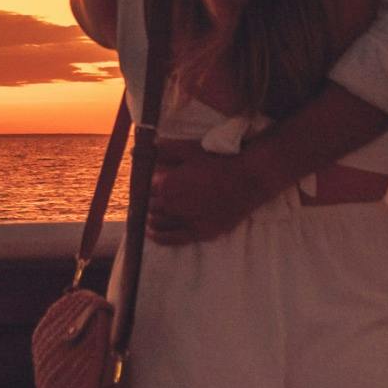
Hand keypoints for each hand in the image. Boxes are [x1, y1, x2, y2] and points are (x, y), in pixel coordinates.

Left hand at [146, 140, 270, 242]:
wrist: (248, 178)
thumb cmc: (218, 161)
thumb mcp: (188, 150)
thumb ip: (163, 150)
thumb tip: (139, 149)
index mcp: (167, 184)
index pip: (146, 190)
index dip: (148, 188)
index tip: (150, 187)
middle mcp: (173, 205)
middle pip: (152, 207)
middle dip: (150, 203)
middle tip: (152, 200)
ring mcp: (187, 221)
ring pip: (159, 223)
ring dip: (153, 218)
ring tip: (151, 216)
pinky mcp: (201, 232)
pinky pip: (174, 238)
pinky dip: (160, 237)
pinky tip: (153, 234)